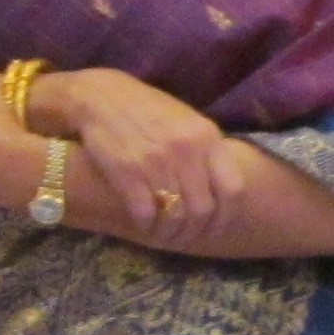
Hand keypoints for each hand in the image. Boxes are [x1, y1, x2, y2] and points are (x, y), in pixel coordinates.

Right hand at [41, 66, 232, 247]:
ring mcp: (156, 160)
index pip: (233, 190)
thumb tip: (225, 189)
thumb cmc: (148, 111)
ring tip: (165, 235)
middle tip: (184, 238)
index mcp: (207, 137)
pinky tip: (145, 225)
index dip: (226, 218)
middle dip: (195, 231)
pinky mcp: (126, 170)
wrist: (100, 96)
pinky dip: (147, 226)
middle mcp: (186, 150)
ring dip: (170, 233)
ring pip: (175, 215)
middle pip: (203, 209)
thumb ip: (208, 151)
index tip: (215, 230)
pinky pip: (145, 212)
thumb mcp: (188, 122)